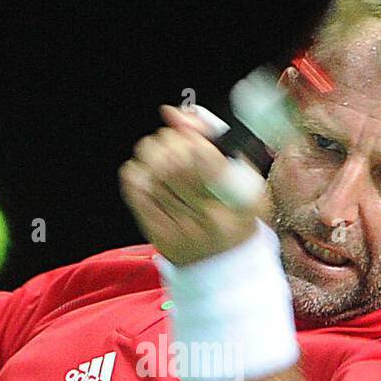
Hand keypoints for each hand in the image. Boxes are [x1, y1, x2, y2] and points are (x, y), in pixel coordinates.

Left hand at [119, 104, 268, 266]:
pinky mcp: (158, 234)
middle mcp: (210, 218)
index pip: (208, 161)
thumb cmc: (235, 213)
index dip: (192, 137)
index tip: (190, 133)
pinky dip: (137, 171)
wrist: (223, 267)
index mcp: (238, 203)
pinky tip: (148, 171)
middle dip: (170, 141)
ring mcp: (182, 229)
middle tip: (173, 140)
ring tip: (160, 153)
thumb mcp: (244, 176)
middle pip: (175, 163)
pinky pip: (136, 191)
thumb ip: (215, 138)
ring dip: (152, 152)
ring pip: (152, 173)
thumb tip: (174, 112)